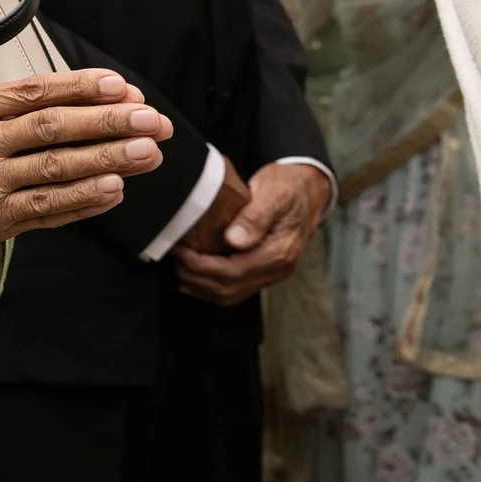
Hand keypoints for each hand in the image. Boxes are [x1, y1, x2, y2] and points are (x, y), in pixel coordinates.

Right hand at [0, 66, 173, 275]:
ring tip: (149, 152)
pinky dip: (81, 202)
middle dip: (111, 123)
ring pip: (60, 172)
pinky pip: (46, 211)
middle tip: (153, 119)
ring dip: (110, 161)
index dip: (80, 89)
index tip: (119, 85)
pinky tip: (113, 191)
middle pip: (58, 131)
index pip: (34, 94)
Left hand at [173, 162, 330, 305]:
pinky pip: (236, 289)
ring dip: (200, 286)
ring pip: (231, 294)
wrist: (307, 189)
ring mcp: (272, 273)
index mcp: (280, 252)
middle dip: (196, 277)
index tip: (179, 250)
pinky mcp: (264, 270)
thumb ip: (255, 217)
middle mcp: (278, 269)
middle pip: (229, 288)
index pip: (234, 272)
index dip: (201, 266)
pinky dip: (211, 286)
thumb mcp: (274, 193)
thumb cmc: (289, 187)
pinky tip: (192, 277)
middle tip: (173, 257)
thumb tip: (234, 241)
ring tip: (178, 267)